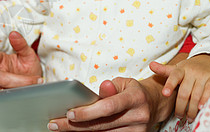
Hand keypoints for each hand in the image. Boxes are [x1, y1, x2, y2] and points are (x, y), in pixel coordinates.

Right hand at [0, 31, 42, 90]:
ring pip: (3, 90)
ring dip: (19, 89)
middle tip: (36, 80)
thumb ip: (21, 44)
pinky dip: (15, 96)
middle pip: (2, 78)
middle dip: (20, 81)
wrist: (31, 83)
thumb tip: (14, 33)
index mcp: (0, 59)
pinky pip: (3, 98)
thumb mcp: (28, 54)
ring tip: (30, 86)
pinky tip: (22, 93)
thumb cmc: (27, 67)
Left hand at [47, 77, 168, 130]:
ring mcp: (138, 131)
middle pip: (102, 124)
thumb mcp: (124, 83)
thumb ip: (112, 87)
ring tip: (61, 129)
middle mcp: (138, 117)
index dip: (89, 112)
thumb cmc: (133, 91)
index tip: (70, 113)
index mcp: (135, 98)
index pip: (109, 107)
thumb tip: (104, 87)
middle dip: (76, 125)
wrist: (154, 104)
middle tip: (55, 124)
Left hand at [149, 54, 209, 121]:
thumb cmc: (189, 68)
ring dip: (191, 109)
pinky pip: (209, 92)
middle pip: (184, 92)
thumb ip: (163, 70)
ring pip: (195, 95)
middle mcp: (191, 72)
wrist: (208, 60)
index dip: (169, 85)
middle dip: (180, 106)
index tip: (165, 93)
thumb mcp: (176, 68)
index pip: (173, 76)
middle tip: (178, 116)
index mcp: (180, 69)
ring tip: (188, 117)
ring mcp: (202, 76)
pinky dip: (204, 101)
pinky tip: (200, 108)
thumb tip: (150, 65)